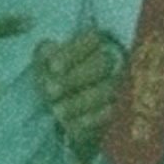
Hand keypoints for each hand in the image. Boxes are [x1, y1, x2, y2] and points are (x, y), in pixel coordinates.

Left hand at [35, 29, 120, 157]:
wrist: (60, 114)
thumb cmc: (51, 80)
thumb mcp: (42, 64)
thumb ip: (45, 55)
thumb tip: (50, 53)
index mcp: (94, 43)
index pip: (92, 39)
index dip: (72, 53)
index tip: (53, 68)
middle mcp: (113, 60)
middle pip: (103, 63)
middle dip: (74, 78)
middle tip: (50, 91)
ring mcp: (120, 85)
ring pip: (109, 89)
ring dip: (80, 101)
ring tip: (56, 111)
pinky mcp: (120, 111)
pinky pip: (113, 113)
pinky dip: (91, 119)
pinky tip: (73, 125)